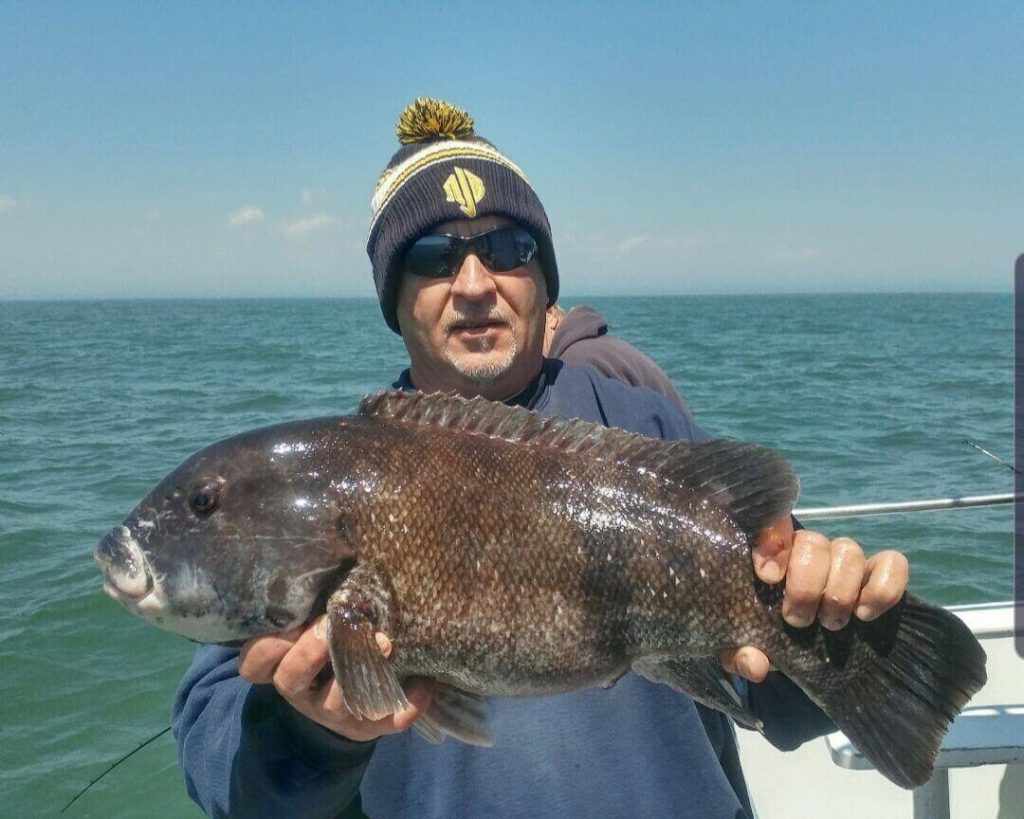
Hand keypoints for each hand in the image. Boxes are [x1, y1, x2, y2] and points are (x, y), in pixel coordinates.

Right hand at [238, 616, 431, 740]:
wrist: (352, 706)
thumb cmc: (328, 650)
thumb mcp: (312, 628)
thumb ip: (313, 604)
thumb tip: (335, 553)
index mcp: (283, 667)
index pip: (254, 665)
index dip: (264, 647)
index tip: (287, 621)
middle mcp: (304, 694)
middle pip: (292, 678)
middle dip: (312, 649)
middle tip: (333, 622)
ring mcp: (336, 713)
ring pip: (336, 702)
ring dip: (360, 669)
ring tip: (386, 642)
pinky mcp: (372, 726)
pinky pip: (389, 719)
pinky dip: (408, 701)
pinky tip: (423, 679)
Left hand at [720, 516, 909, 682]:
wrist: (796, 651)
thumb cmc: (762, 637)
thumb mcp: (741, 648)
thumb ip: (738, 655)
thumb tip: (756, 664)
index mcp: (770, 555)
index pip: (773, 525)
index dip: (773, 545)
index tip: (769, 578)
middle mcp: (807, 550)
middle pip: (815, 542)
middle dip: (806, 584)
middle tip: (797, 621)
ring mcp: (843, 561)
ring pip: (850, 551)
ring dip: (840, 591)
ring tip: (830, 624)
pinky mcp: (877, 576)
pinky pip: (893, 563)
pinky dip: (883, 587)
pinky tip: (865, 615)